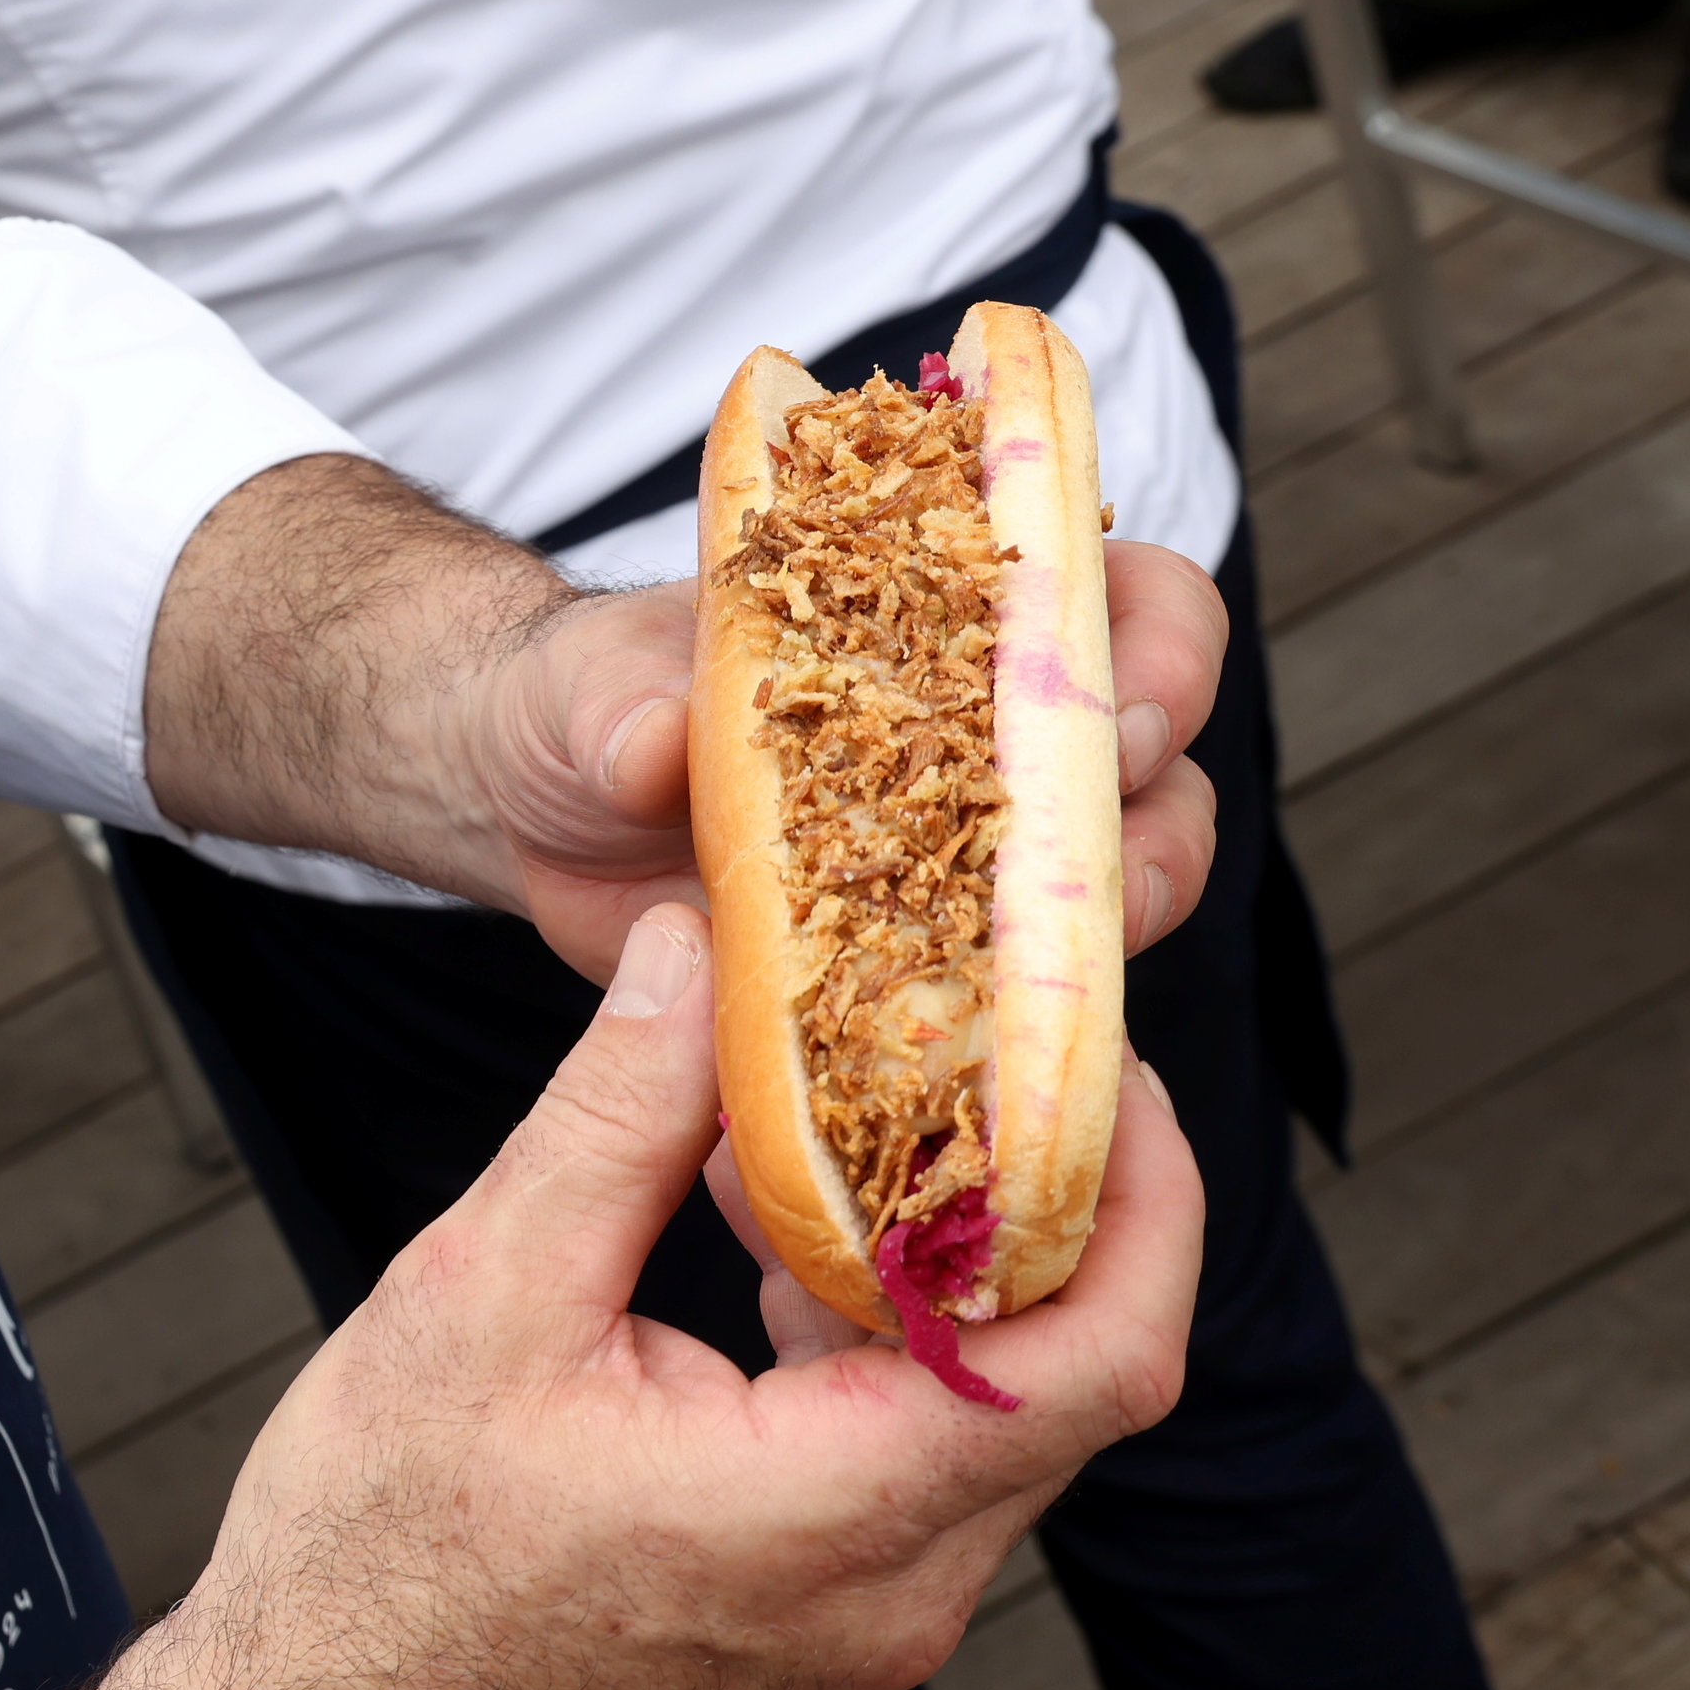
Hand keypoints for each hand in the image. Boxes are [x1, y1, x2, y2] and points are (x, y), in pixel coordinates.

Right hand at [0, 906, 1202, 1689]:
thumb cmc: (377, 1555)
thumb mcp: (482, 1290)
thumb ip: (619, 1114)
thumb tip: (697, 952)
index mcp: (831, 1517)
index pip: (1098, 1360)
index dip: (1143, 1199)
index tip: (1107, 1065)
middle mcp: (893, 1594)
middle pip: (1067, 1374)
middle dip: (1039, 1196)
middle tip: (969, 1050)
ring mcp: (866, 1625)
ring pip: (990, 1412)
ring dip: (942, 1261)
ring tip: (829, 1128)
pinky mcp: (822, 1624)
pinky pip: (917, 1459)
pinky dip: (881, 1334)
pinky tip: (762, 1239)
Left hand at [139, 457, 1230, 979]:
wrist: (533, 812)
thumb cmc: (582, 700)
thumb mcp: (586, 685)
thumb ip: (622, 705)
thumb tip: (659, 747)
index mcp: (950, 620)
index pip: (1115, 600)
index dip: (1156, 648)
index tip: (1122, 706)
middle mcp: (991, 738)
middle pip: (1152, 771)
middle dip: (1150, 820)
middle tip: (1092, 869)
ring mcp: (970, 862)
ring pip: (1109, 904)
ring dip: (1098, 945)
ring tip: (1039, 986)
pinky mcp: (928, 975)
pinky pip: (1012, 1022)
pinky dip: (1009, 1055)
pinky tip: (969, 1090)